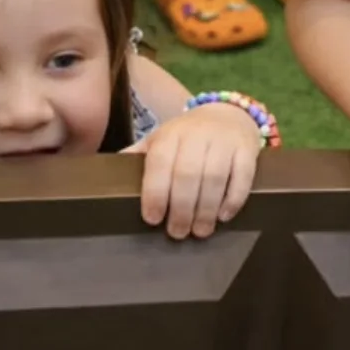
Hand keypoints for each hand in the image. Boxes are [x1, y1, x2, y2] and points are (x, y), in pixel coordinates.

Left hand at [122, 102, 260, 238]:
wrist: (228, 116)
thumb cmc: (187, 138)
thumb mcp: (160, 141)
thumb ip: (137, 157)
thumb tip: (102, 178)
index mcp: (170, 135)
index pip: (160, 162)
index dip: (155, 192)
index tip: (153, 219)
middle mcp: (197, 134)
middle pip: (189, 173)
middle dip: (182, 208)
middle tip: (177, 233)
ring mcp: (224, 141)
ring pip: (216, 176)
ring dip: (206, 209)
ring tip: (200, 231)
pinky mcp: (248, 149)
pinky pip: (243, 176)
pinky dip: (233, 199)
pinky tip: (224, 216)